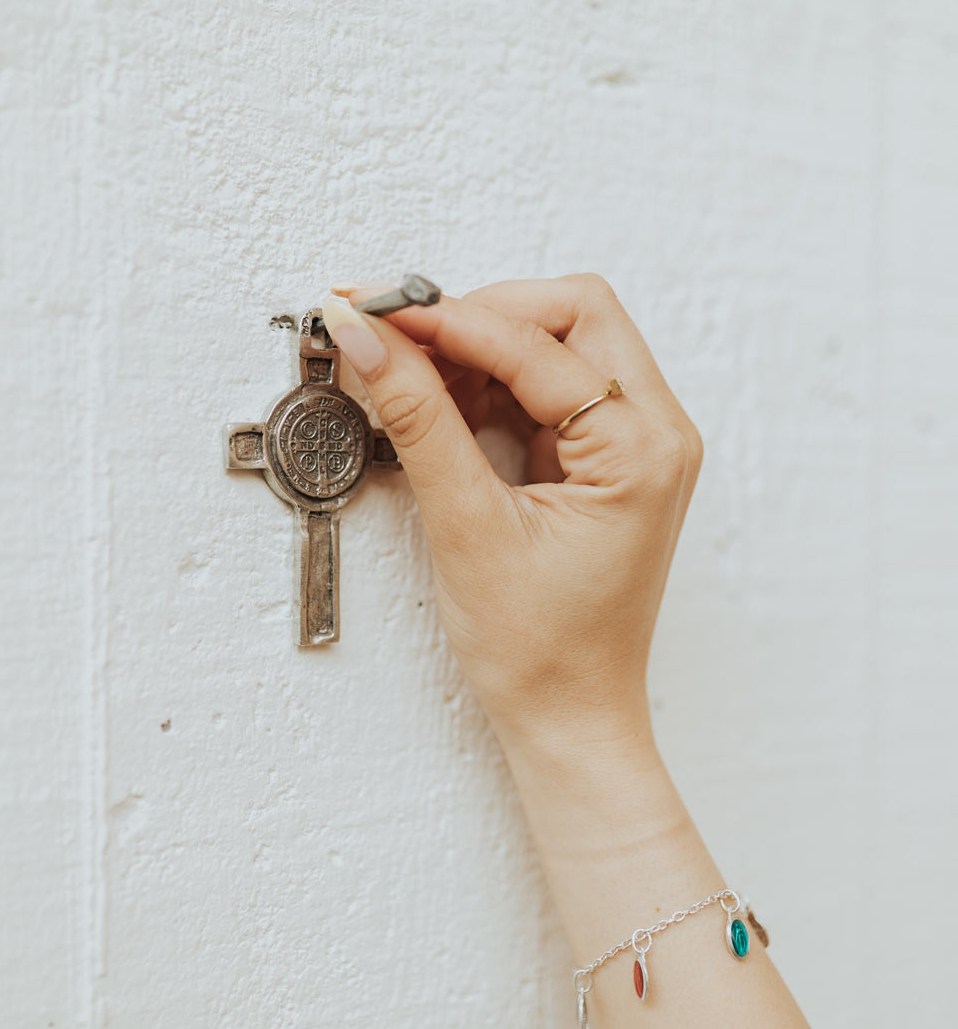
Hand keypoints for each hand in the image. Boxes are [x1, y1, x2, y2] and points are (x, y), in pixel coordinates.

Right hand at [321, 276, 701, 757]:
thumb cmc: (539, 650)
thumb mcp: (466, 527)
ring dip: (479, 345)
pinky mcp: (606, 458)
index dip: (448, 320)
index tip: (375, 314)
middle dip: (476, 313)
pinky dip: (491, 381)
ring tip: (406, 374)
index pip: (538, 343)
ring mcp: (635, 444)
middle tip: (395, 335)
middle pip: (570, 313)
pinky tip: (439, 401)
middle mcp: (655, 434)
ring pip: (559, 341)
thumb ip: (418, 419)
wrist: (568, 715)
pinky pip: (549, 386)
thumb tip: (372, 343)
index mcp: (642, 451)